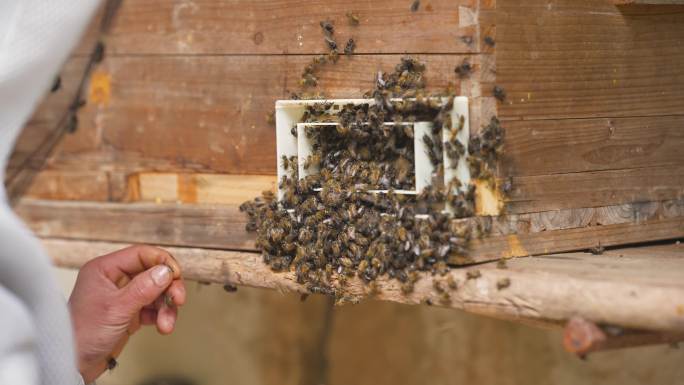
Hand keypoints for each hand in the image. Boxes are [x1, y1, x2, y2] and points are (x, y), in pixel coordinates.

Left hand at [68, 245, 185, 382]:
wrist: (74, 365)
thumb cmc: (82, 335)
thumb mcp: (116, 308)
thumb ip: (143, 288)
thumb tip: (165, 271)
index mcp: (105, 269)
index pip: (141, 255)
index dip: (162, 262)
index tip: (176, 275)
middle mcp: (114, 280)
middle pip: (153, 273)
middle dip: (168, 288)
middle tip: (178, 300)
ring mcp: (123, 297)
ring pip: (156, 292)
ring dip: (166, 307)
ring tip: (166, 323)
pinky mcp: (129, 313)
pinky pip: (153, 308)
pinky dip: (161, 316)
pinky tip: (161, 326)